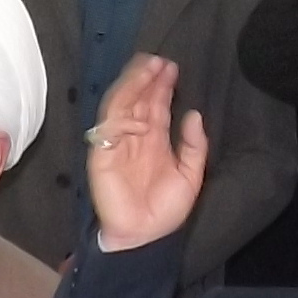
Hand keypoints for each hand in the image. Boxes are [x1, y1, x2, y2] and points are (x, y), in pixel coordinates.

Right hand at [82, 51, 208, 253]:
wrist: (145, 237)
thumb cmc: (165, 211)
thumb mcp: (191, 176)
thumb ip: (194, 146)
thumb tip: (194, 114)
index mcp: (154, 140)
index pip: (156, 105)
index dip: (163, 86)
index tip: (172, 68)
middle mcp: (135, 137)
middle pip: (138, 99)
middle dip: (148, 78)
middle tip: (160, 60)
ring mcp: (117, 143)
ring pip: (122, 105)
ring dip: (133, 84)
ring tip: (148, 67)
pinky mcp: (103, 152)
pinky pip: (110, 125)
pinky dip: (122, 108)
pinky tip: (136, 96)